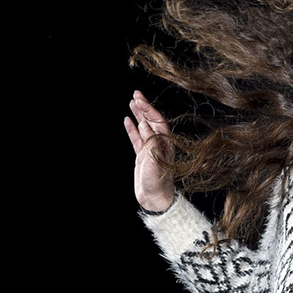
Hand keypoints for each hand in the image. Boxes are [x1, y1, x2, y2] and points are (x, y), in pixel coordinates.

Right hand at [123, 90, 175, 211]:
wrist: (155, 199)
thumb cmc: (158, 181)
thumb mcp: (155, 161)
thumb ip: (151, 142)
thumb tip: (145, 124)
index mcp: (166, 144)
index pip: (158, 121)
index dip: (149, 109)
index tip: (139, 99)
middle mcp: (160, 144)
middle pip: (152, 121)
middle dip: (144, 107)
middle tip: (136, 94)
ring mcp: (150, 149)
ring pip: (143, 127)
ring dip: (138, 114)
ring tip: (131, 102)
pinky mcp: (142, 156)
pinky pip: (136, 138)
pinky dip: (132, 128)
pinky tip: (127, 120)